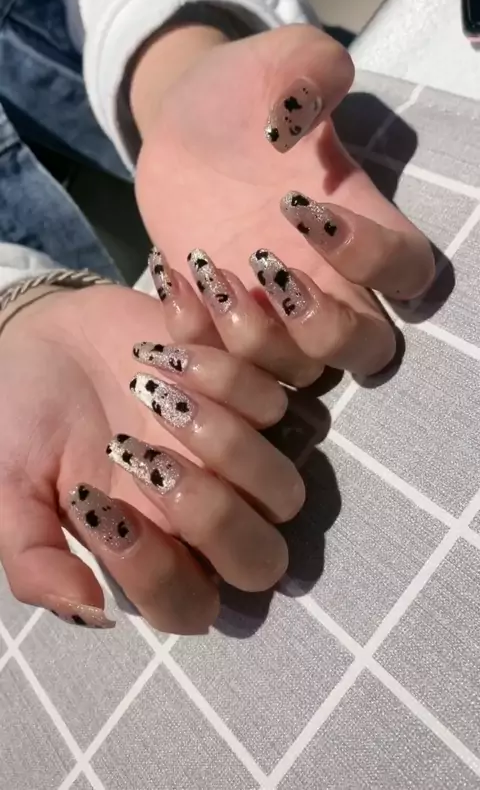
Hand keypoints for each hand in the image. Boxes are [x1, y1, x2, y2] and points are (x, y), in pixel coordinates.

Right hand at [0, 286, 301, 633]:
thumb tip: (88, 609)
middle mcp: (204, 514)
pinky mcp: (254, 394)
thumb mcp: (7, 486)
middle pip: (261, 562)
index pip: (186, 605)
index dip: (152, 571)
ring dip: (225, 443)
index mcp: (146, 548)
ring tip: (150, 389)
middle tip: (139, 452)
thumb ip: (32, 555)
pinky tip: (166, 344)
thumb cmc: (24, 419)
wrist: (47, 334)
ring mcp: (238, 457)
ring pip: (285, 489)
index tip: (92, 499)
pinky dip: (230, 372)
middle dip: (210, 515)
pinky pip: (283, 402)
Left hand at [134, 24, 434, 381]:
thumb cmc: (242, 97)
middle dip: (324, 331)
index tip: (307, 208)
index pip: (410, 274)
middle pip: (366, 352)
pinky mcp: (218, 325)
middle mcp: (328, 283)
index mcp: (359, 227)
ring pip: (293, 375)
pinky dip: (195, 336)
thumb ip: (309, 67)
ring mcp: (272, 314)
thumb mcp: (276, 64)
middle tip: (268, 269)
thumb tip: (305, 102)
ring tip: (204, 267)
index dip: (375, 259)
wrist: (181, 128)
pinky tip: (170, 274)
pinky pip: (220, 365)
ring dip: (249, 338)